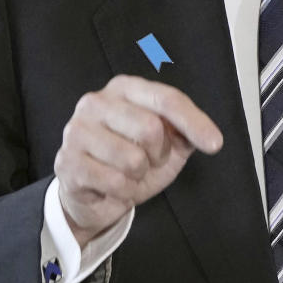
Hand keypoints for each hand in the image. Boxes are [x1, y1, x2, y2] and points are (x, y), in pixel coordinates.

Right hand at [54, 75, 222, 246]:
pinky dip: (123, 191)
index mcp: (124, 88)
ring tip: (128, 173)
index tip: (214, 144)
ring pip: (132, 159)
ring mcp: (77, 131)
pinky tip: (112, 185)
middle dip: (159, 154)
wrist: (93, 194)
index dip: (194, 122)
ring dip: (138, 175)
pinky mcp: (68, 162)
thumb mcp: (166, 143)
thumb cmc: (131, 159)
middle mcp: (96, 102)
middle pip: (149, 128)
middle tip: (149, 160)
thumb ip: (185, 131)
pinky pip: (114, 182)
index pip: (166, 99)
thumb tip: (208, 137)